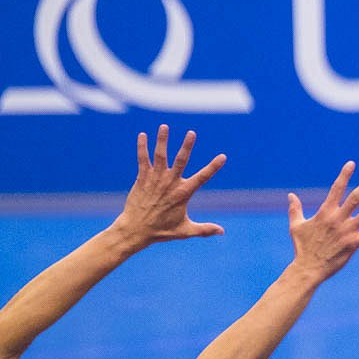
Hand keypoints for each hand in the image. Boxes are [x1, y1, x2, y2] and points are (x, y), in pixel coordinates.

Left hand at [112, 125, 225, 245]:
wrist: (136, 230)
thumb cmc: (161, 231)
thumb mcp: (185, 231)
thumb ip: (204, 229)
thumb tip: (222, 232)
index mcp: (183, 193)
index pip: (202, 177)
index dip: (213, 167)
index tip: (223, 156)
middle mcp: (170, 183)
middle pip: (180, 160)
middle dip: (187, 146)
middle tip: (192, 133)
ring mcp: (155, 179)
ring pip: (160, 155)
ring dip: (162, 140)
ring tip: (164, 126)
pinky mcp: (142, 179)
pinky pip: (142, 159)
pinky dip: (142, 147)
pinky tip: (142, 135)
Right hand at [288, 163, 358, 281]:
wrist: (308, 268)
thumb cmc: (302, 247)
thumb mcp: (296, 226)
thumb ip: (295, 209)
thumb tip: (290, 195)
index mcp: (325, 212)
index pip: (336, 189)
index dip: (344, 175)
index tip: (352, 164)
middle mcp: (337, 219)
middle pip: (355, 199)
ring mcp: (347, 231)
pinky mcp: (353, 244)